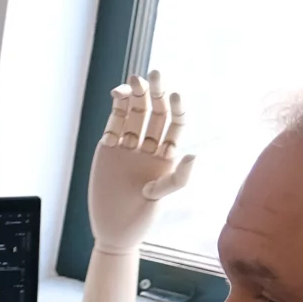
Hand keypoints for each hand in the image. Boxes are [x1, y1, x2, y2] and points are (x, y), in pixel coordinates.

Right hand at [80, 68, 195, 301]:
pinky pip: (114, 121)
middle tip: (155, 74)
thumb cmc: (141, 216)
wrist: (113, 228)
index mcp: (168, 154)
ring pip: (134, 113)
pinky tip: (119, 93)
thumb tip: (194, 155)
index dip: (176, 107)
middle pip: (155, 112)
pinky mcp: (108, 148)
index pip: (175, 123)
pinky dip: (117, 106)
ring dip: (135, 95)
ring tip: (134, 81)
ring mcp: (128, 146)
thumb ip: (178, 177)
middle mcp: (150, 146)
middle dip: (155, 93)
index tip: (175, 94)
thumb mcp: (162, 195)